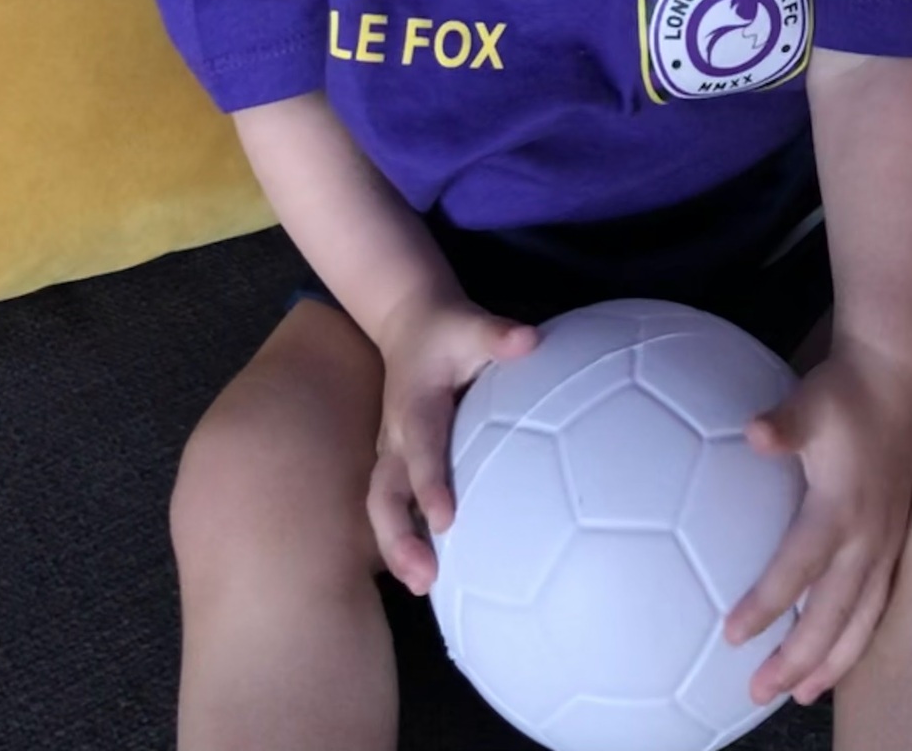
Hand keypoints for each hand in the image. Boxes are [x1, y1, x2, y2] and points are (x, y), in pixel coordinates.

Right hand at [367, 291, 537, 594]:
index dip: (429, 484)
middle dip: (397, 537)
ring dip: (397, 549)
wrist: (410, 325)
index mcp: (415, 407)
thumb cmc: (448, 331)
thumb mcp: (472, 324)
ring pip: (382, 508)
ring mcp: (392, 456)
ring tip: (423, 586)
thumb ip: (498, 335)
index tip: (446, 520)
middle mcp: (396, 439)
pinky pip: (394, 508)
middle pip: (383, 494)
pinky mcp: (396, 468)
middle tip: (423, 578)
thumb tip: (529, 340)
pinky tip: (429, 576)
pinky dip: (403, 542)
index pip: (421, 448)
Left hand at [724, 347, 911, 705]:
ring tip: (801, 696)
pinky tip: (839, 656)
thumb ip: (783, 423)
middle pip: (832, 615)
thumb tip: (754, 432)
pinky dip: (856, 638)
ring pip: (861, 619)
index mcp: (840, 510)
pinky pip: (876, 604)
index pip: (797, 570)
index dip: (765, 606)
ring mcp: (887, 542)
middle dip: (798, 660)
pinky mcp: (894, 538)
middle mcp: (868, 537)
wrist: (897, 375)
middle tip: (757, 694)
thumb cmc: (844, 390)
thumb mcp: (809, 400)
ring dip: (831, 661)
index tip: (731, 636)